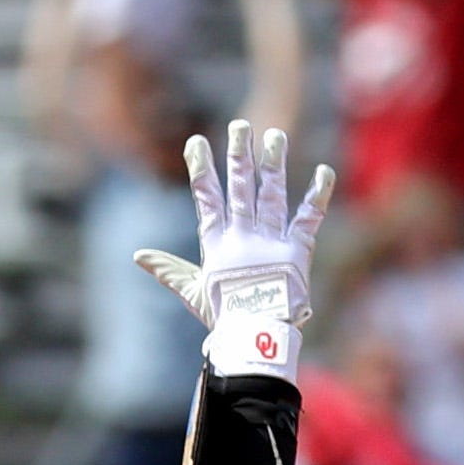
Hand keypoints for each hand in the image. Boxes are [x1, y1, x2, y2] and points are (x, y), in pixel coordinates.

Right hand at [136, 117, 334, 383]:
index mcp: (217, 245)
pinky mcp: (297, 252)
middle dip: (239, 156)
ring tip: (274, 135)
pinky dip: (318, 195)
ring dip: (273, 164)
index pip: (206, 200)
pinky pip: (308, 218)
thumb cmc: (224, 318)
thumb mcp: (193, 292)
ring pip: (272, 195)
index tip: (196, 142)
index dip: (201, 170)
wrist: (256, 339)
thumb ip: (169, 270)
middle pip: (241, 189)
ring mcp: (271, 242)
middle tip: (240, 126)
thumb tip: (139, 256)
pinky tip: (324, 170)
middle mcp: (243, 237)